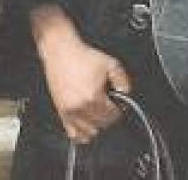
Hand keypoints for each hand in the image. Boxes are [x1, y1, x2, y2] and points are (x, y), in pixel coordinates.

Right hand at [30, 5, 130, 143]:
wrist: (61, 52)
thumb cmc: (83, 57)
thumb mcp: (112, 64)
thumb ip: (124, 81)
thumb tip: (126, 95)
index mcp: (93, 97)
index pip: (113, 115)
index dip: (120, 109)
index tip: (119, 103)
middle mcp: (79, 107)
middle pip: (102, 125)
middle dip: (110, 116)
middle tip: (110, 105)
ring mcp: (68, 112)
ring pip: (88, 133)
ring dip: (97, 126)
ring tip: (99, 113)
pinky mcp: (61, 112)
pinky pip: (72, 134)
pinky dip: (82, 133)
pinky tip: (88, 125)